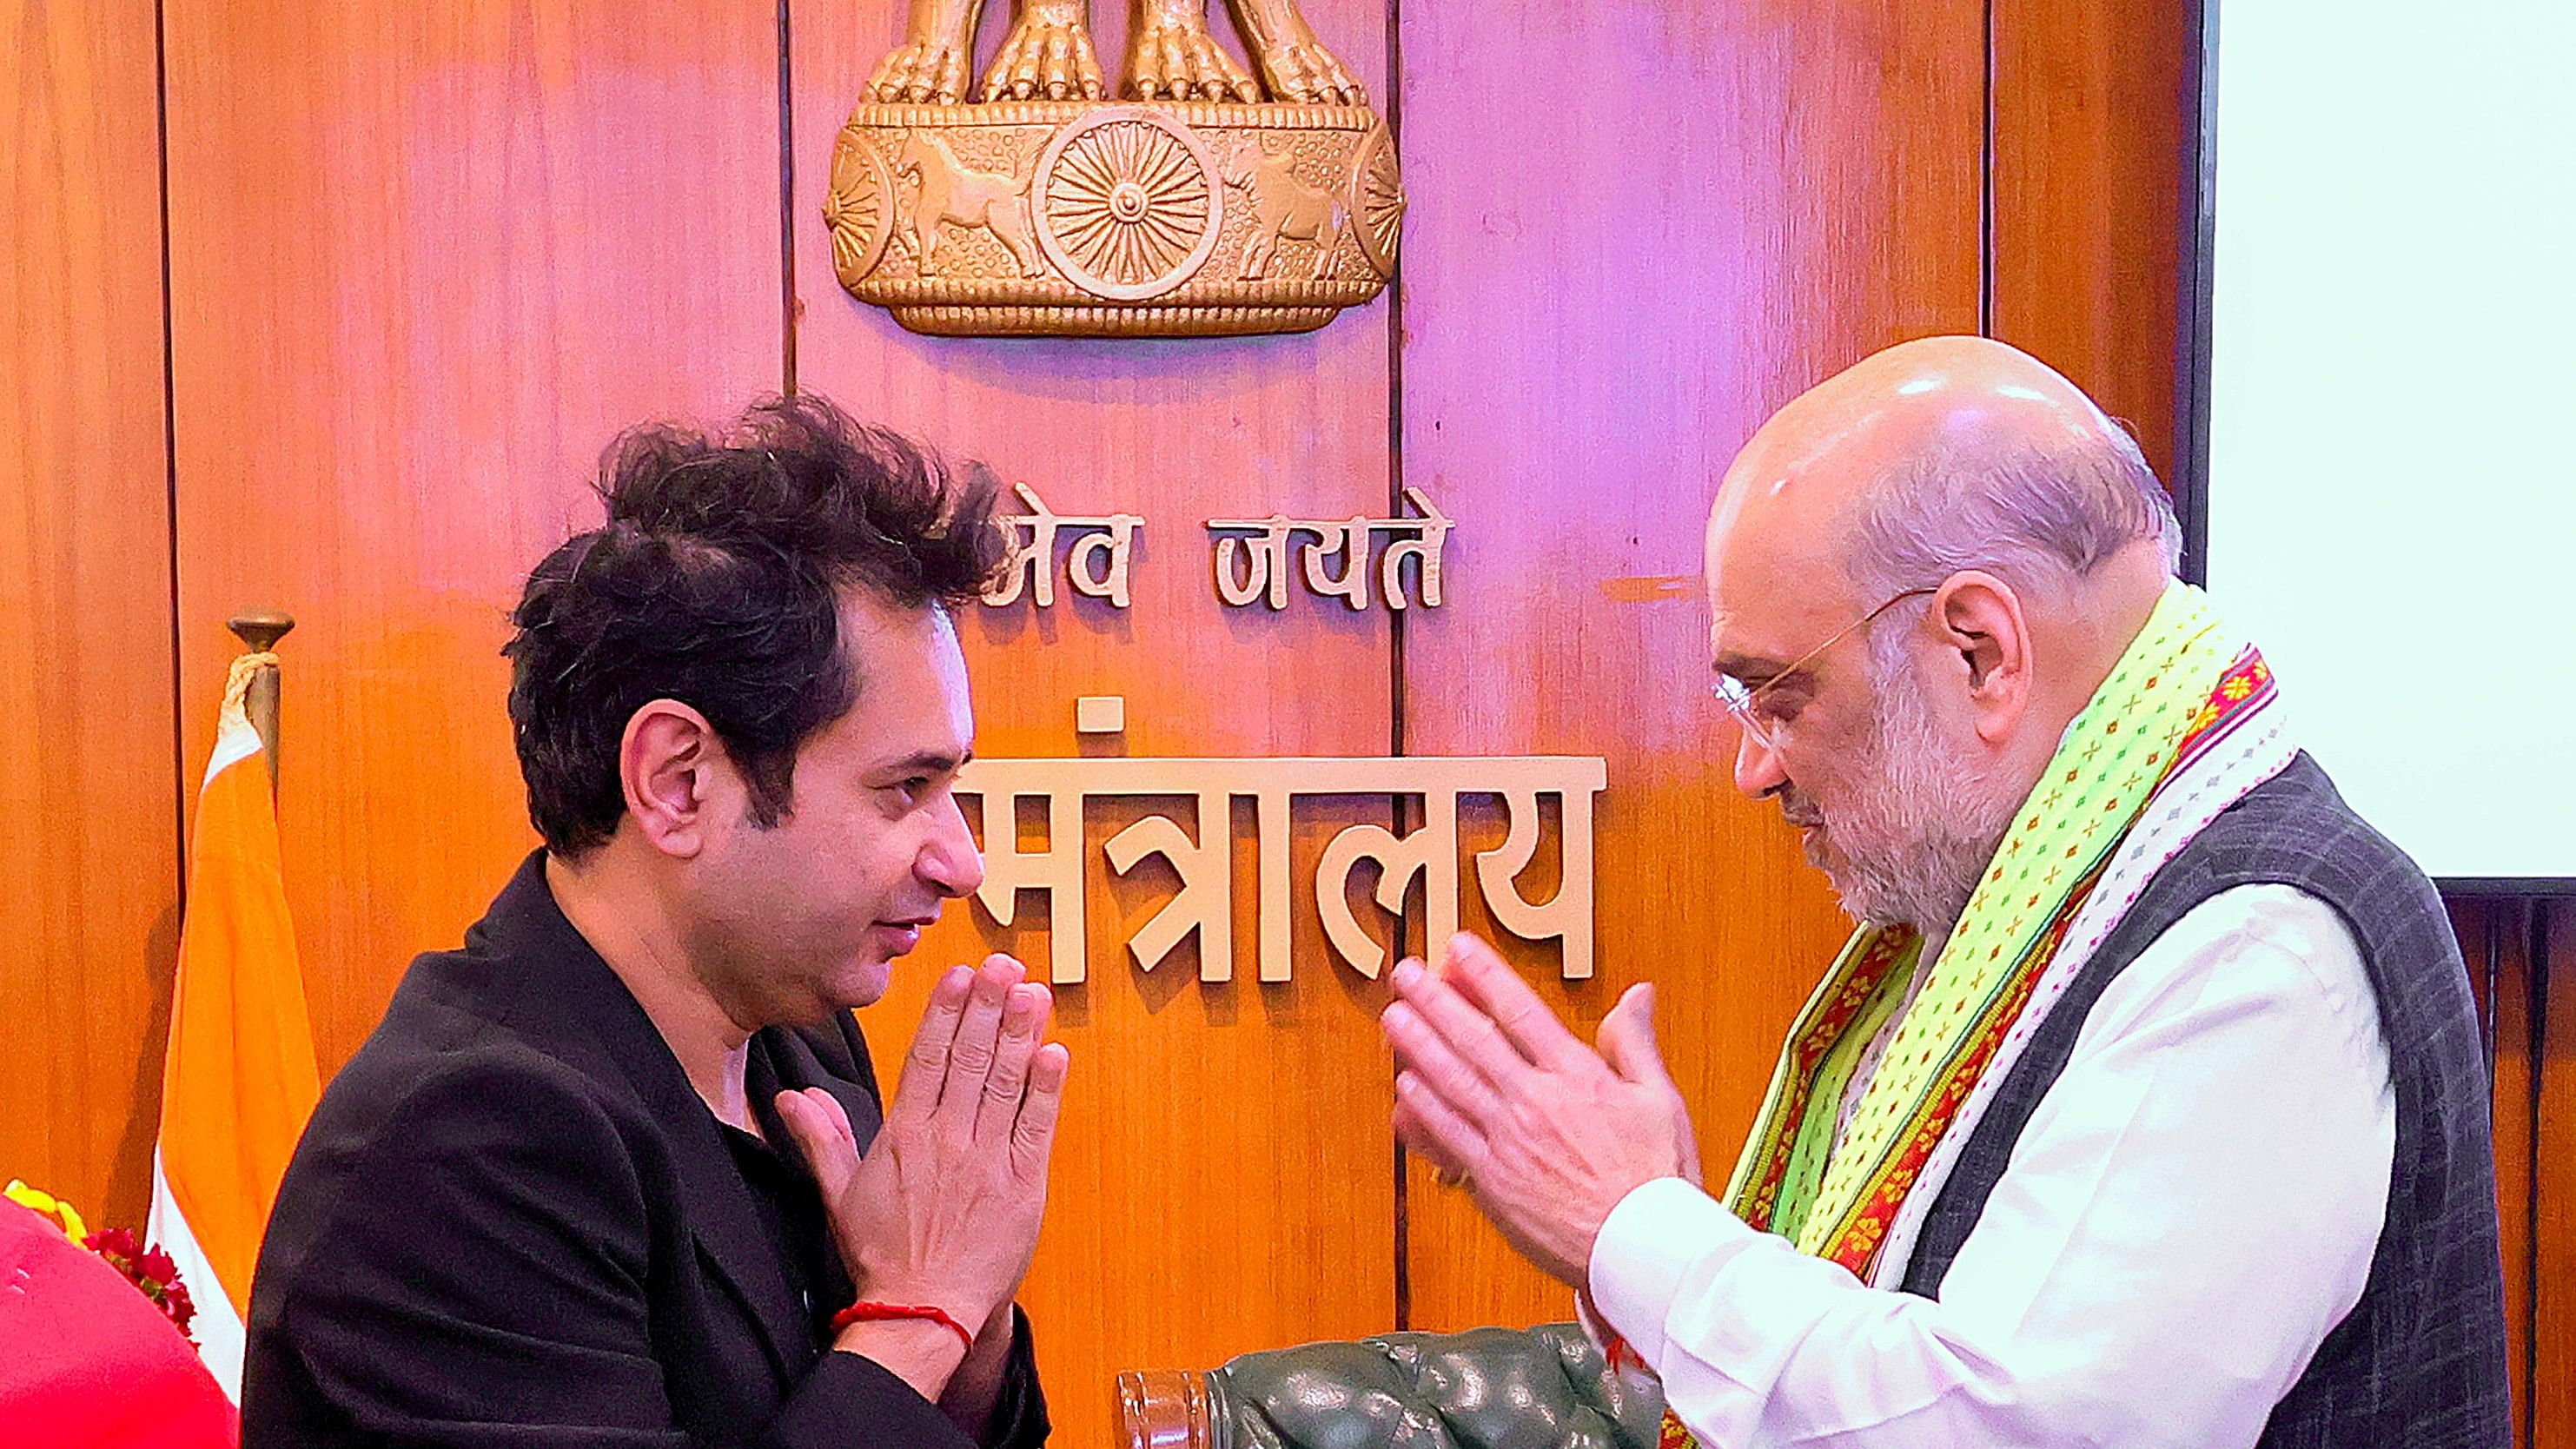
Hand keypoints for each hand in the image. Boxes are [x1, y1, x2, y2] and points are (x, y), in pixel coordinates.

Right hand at [777, 956, 1067, 1380]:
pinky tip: (1054, 1052)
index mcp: (905, 1135)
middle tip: (1004, 965)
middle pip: (971, 1059)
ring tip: (1031, 992)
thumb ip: (821, 1140)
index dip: (946, 1012)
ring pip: (1006, 1083)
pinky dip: (1046, 1089)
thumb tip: (790, 1098)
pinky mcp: (1022, 1185)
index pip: (928, 1058)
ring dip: (1020, 1033)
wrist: (921, 1313)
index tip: (960, 975)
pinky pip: (1036, 1127)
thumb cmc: (881, 1257)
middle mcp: (947, 1139)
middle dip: (989, 1007)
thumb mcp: (839, 1196)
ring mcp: (987, 1160)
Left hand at [1382, 934, 1699, 1286]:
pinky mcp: (1492, 1183)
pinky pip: (1447, 1139)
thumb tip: (1637, 994)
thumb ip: (1635, 1043)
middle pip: (1473, 1039)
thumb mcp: (1661, 1099)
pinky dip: (1421, 1113)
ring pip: (1450, 1083)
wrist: (1642, 1249)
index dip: (1483, 975)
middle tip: (1406, 974)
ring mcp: (1507, 1142)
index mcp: (1576, 1076)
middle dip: (1435, 1001)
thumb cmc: (1658, 1180)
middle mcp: (1534, 1102)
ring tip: (1393, 1018)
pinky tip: (1403, 1091)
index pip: (1519, 1011)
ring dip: (1416, 1047)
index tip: (1458, 949)